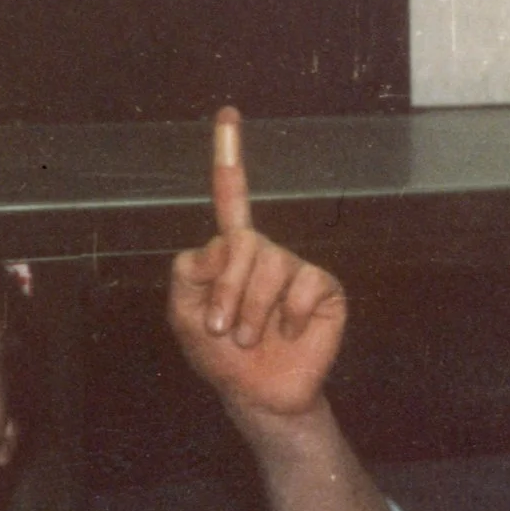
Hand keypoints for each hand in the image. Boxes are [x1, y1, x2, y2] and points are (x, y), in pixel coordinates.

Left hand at [169, 108, 347, 419]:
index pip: (231, 199)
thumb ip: (189, 273)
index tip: (227, 113)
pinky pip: (304, 284)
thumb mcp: (185, 316)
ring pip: (269, 265)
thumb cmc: (221, 358)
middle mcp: (265, 252)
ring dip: (251, 310)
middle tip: (223, 330)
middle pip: (241, 242)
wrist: (260, 397)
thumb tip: (224, 245)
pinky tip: (290, 332)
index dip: (229, 156)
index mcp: (230, 253)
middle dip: (226, 290)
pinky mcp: (325, 290)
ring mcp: (297, 269)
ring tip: (250, 338)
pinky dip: (289, 315)